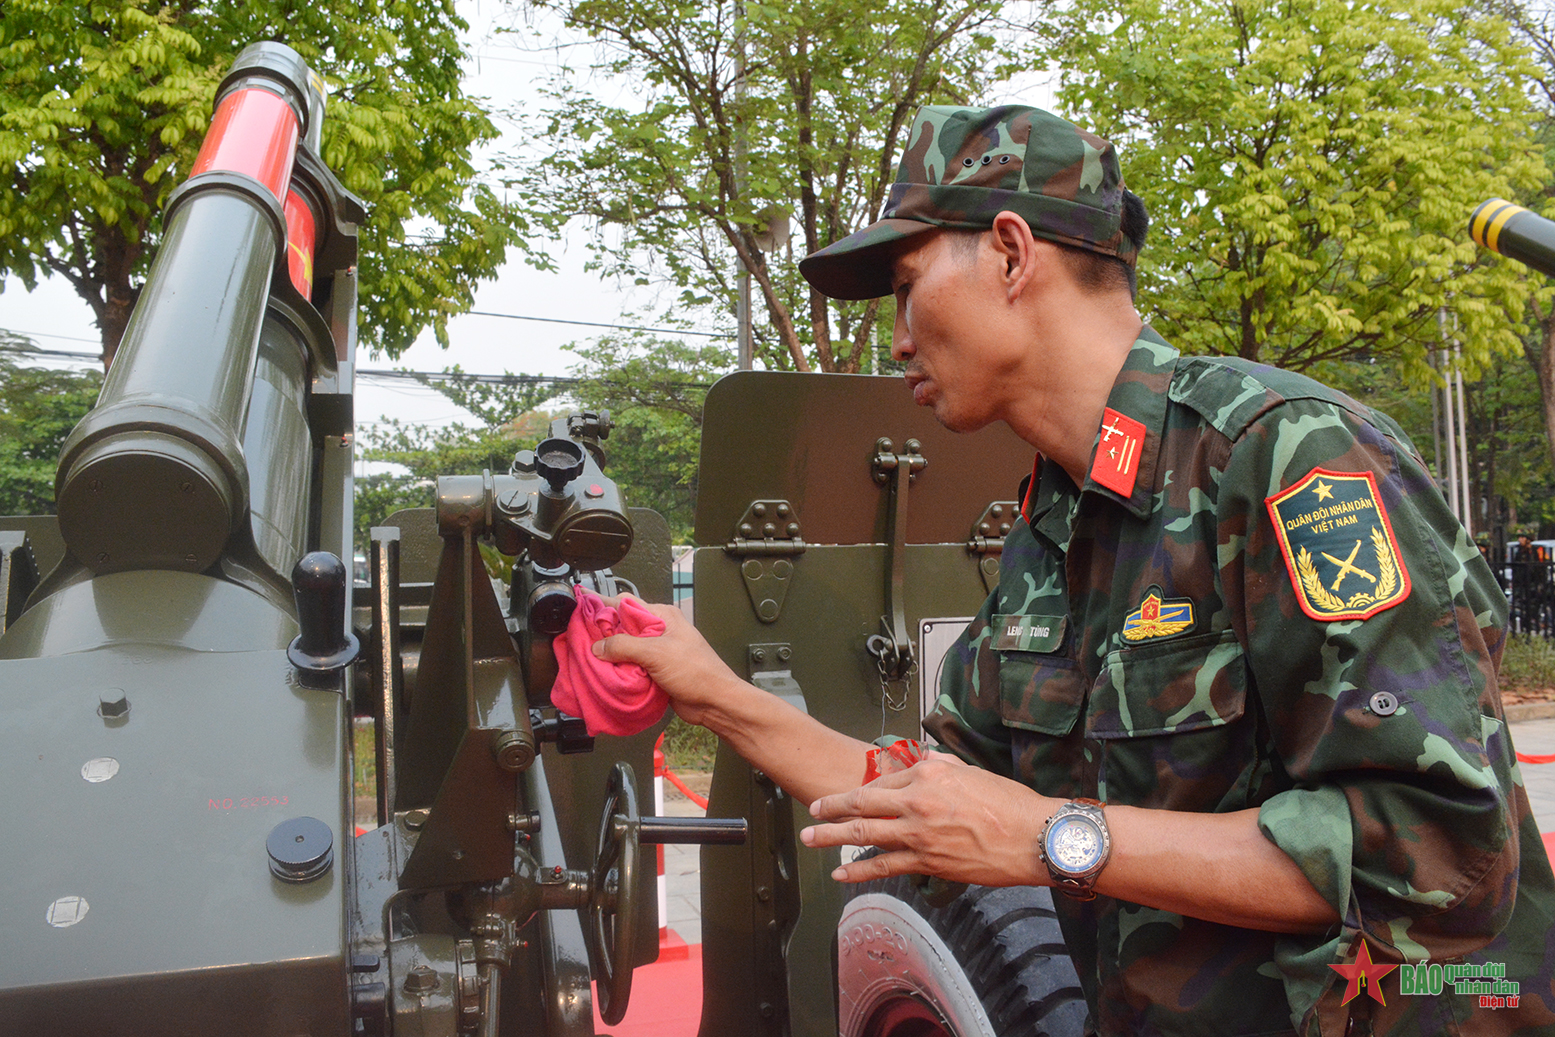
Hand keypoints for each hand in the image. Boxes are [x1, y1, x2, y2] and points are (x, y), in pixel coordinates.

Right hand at [591, 595, 743, 726]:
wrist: (714, 702)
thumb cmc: (697, 672)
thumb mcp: (656, 653)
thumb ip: (624, 646)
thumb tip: (598, 646)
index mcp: (662, 617)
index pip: (625, 604)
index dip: (602, 606)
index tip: (580, 609)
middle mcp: (658, 631)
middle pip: (622, 627)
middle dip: (601, 634)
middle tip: (579, 639)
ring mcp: (656, 651)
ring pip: (623, 649)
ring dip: (608, 655)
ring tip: (586, 658)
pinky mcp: (653, 670)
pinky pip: (629, 666)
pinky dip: (617, 670)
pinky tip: (603, 674)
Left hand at [801, 753, 1055, 887]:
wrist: (1034, 837)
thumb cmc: (1011, 804)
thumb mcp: (972, 772)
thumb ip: (942, 766)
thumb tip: (924, 761)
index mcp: (929, 774)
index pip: (884, 781)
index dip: (861, 789)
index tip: (846, 795)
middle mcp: (917, 800)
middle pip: (862, 803)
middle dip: (831, 807)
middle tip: (812, 808)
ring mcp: (919, 833)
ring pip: (863, 834)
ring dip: (831, 836)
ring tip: (810, 837)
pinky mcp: (927, 861)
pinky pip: (884, 866)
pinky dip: (859, 870)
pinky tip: (841, 873)